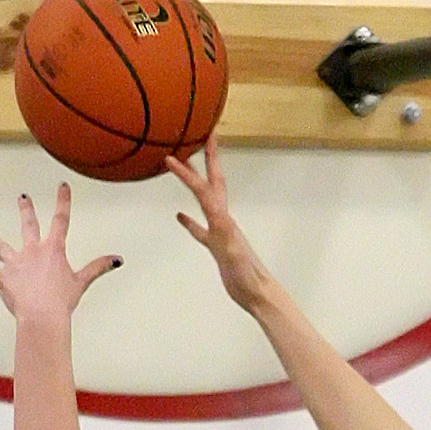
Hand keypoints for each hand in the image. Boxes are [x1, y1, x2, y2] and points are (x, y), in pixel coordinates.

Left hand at [0, 184, 119, 318]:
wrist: (42, 314)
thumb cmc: (62, 300)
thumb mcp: (82, 282)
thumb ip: (98, 267)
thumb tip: (117, 259)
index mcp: (53, 250)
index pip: (61, 220)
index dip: (63, 201)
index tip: (62, 186)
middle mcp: (32, 251)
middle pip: (28, 226)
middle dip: (25, 210)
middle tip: (22, 198)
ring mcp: (15, 263)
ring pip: (1, 247)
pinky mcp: (1, 277)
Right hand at [166, 132, 266, 309]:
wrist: (257, 293)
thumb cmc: (246, 276)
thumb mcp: (232, 252)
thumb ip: (223, 234)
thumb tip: (216, 215)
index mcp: (224, 220)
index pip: (204, 189)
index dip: (189, 172)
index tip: (173, 156)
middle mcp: (223, 220)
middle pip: (213, 183)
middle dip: (208, 159)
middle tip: (204, 136)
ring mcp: (220, 232)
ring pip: (205, 201)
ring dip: (196, 183)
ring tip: (185, 169)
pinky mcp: (217, 246)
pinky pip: (199, 229)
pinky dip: (190, 221)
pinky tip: (181, 217)